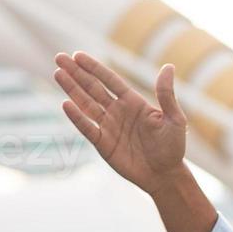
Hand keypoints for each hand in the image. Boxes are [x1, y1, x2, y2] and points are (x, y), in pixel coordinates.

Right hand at [54, 52, 188, 191]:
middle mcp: (117, 111)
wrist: (165, 176)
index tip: (78, 55)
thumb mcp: (174, 119)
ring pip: (86, 104)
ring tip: (57, 73)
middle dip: (76, 73)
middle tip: (60, 58)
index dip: (94, 68)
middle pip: (93, 88)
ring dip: (72, 89)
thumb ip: (166, 94)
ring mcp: (109, 127)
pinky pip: (87, 128)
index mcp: (133, 102)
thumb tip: (169, 66)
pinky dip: (77, 117)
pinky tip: (66, 104)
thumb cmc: (173, 147)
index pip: (109, 80)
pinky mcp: (103, 144)